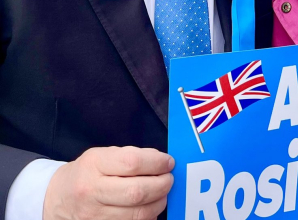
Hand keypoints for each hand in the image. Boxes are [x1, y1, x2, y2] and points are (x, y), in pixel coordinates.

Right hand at [43, 147, 173, 219]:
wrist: (58, 198)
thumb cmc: (86, 174)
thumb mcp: (102, 155)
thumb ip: (132, 155)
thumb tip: (162, 162)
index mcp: (94, 165)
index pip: (132, 162)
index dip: (157, 163)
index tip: (168, 163)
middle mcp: (92, 191)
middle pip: (137, 192)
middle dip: (162, 185)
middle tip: (169, 179)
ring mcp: (94, 215)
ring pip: (138, 214)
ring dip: (158, 203)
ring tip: (161, 193)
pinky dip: (147, 217)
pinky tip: (149, 207)